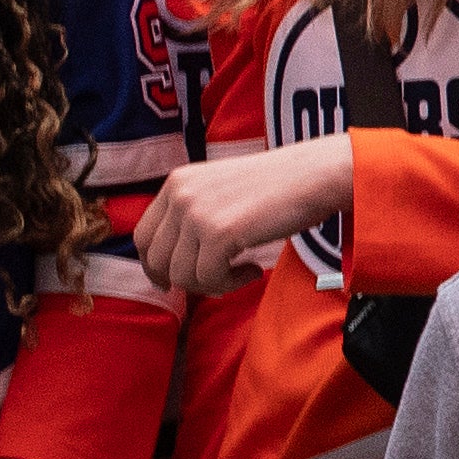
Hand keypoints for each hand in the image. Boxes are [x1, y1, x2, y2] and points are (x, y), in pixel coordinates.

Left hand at [137, 135, 352, 294]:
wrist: (314, 175)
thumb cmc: (278, 186)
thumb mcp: (220, 190)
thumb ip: (194, 212)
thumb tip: (174, 259)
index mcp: (177, 183)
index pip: (144, 236)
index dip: (155, 266)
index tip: (172, 281)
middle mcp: (180, 195)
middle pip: (157, 261)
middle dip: (185, 280)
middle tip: (217, 280)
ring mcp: (197, 213)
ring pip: (182, 275)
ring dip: (212, 284)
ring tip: (242, 270)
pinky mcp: (219, 233)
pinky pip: (208, 279)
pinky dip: (231, 283)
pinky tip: (253, 269)